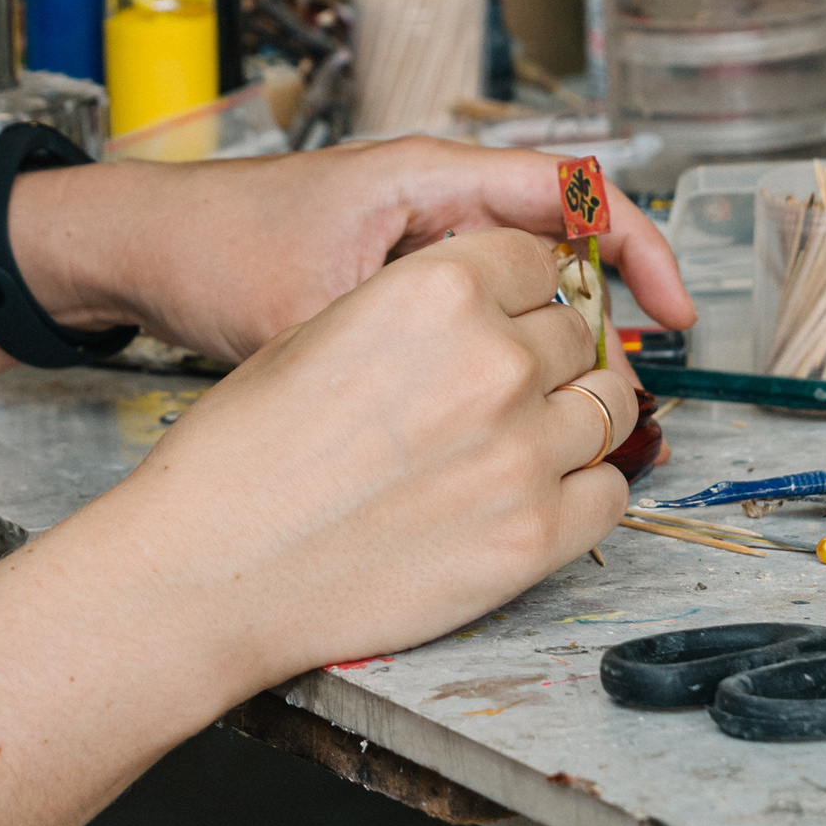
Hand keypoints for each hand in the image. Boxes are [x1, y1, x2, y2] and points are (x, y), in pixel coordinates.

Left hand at [16, 139, 695, 369]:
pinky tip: (527, 406)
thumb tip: (484, 407)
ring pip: (527, 278)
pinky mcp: (396, 279)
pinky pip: (483, 305)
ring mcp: (417, 236)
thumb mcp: (309, 305)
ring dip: (570, 332)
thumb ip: (396, 345)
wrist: (141, 247)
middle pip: (563, 237)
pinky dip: (518, 346)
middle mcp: (434, 196)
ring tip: (601, 408)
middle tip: (645, 386)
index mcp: (427, 175)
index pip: (568, 191)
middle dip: (617, 303)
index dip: (637, 246)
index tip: (676, 314)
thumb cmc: (213, 251)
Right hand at [79, 225, 644, 694]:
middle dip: (547, 356)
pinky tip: (539, 493)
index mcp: (442, 288)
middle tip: (500, 390)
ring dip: (574, 418)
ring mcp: (522, 453)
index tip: (514, 313)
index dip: (523, 290)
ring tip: (519, 441)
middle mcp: (495, 360)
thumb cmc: (249, 450)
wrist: (215, 564)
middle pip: (578, 333)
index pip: (540, 261)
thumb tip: (494, 313)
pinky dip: (584, 490)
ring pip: (609, 407)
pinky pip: (610, 494)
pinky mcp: (533, 539)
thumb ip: (428, 311)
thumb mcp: (329, 324)